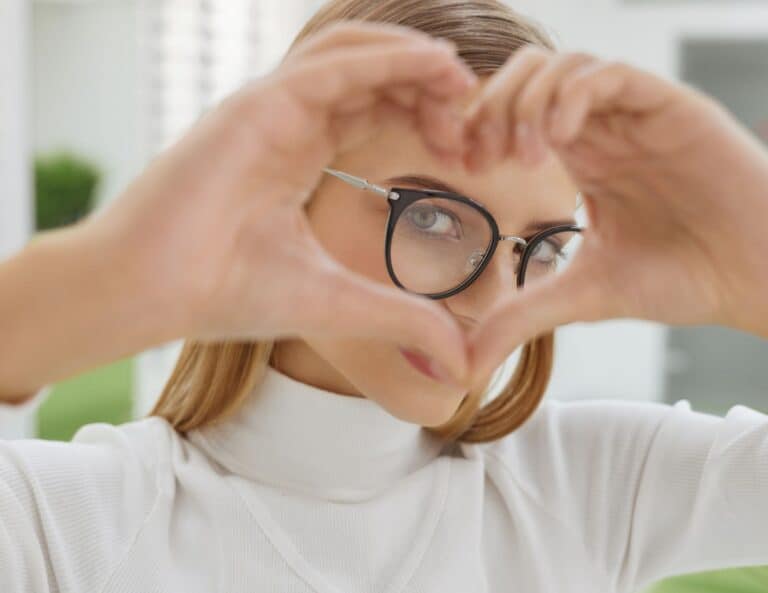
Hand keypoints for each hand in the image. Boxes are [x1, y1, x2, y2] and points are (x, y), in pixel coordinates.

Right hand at [84, 21, 480, 384]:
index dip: (426, 120)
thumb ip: (403, 319)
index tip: (468, 153)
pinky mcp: (258, 103)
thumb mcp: (340, 304)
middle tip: (474, 126)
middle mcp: (288, 123)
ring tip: (464, 87)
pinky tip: (439, 68)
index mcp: (300, 156)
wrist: (155, 293)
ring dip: (416, 62)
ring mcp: (271, 108)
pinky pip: (336, 64)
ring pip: (355, 54)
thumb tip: (463, 364)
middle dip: (431, 89)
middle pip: (373, 77)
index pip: (374, 112)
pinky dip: (390, 57)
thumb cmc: (227, 294)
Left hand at [460, 48, 767, 383]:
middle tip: (483, 156)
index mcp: (580, 159)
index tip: (462, 166)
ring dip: (527, 101)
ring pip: (563, 65)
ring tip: (525, 156)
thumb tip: (463, 366)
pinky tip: (559, 140)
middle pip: (527, 75)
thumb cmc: (681, 280)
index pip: (512, 113)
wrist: (753, 280)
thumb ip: (521, 317)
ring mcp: (635, 116)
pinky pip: (611, 75)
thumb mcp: (582, 296)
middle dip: (491, 107)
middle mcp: (603, 129)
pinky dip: (572, 95)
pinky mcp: (671, 109)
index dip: (477, 128)